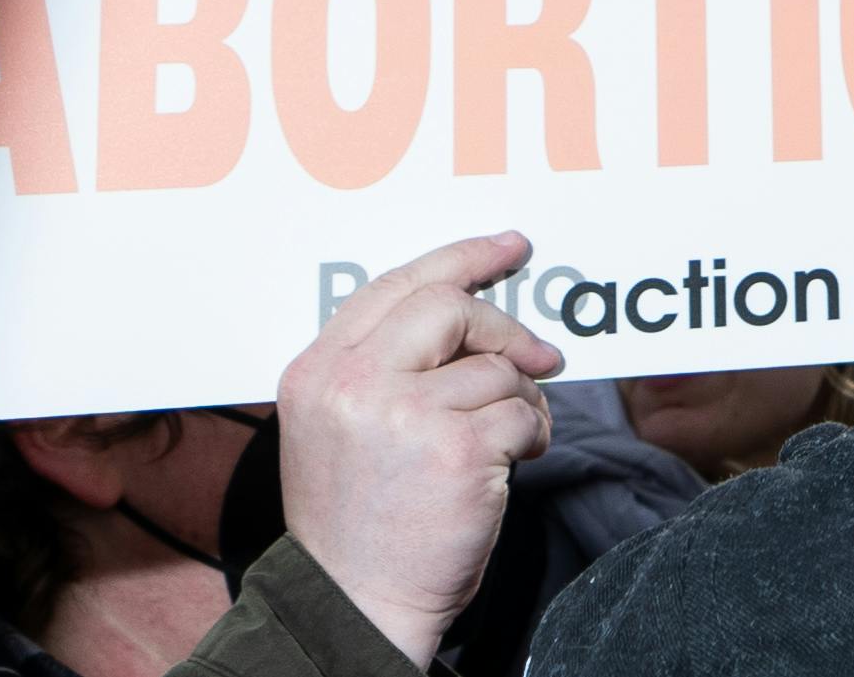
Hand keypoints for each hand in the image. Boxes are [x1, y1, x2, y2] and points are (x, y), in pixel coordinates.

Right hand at [276, 232, 563, 664]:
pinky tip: (516, 462)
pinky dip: (534, 434)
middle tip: (537, 355)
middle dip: (504, 328)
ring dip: (522, 401)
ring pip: (498, 367)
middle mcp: (352, 385)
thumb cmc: (357, 524)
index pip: (395, 286)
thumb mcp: (338, 430)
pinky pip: (523, 412)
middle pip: (451, 308)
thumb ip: (382, 366)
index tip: (509, 248)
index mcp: (316, 373)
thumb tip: (472, 311)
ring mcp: (404, 416)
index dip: (461, 258)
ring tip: (508, 440)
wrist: (354, 605)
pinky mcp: (456, 450)